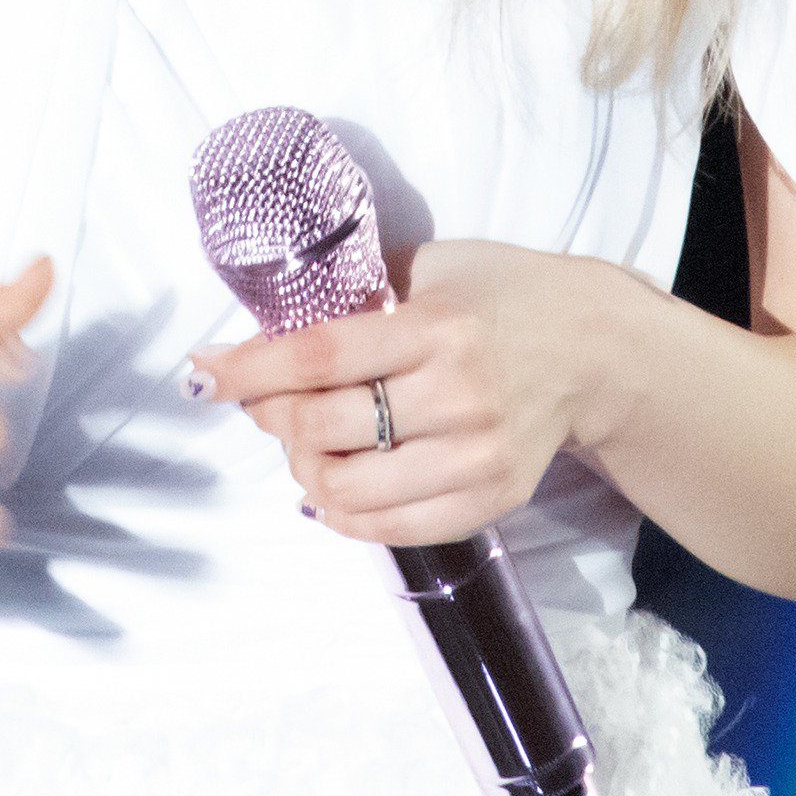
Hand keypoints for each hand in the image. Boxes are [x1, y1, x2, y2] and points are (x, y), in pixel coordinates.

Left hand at [190, 237, 596, 544]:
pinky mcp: (492, 499)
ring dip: (304, 470)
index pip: (318, 356)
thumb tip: (264, 332)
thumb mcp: (431, 266)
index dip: (248, 370)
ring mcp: (477, 457)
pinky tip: (334, 486)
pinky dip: (344, 514)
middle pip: (322, 428)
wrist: (595, 348)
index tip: (200, 373)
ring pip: (347, 490)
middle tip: (263, 402)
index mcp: (437, 327)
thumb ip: (357, 296)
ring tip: (306, 444)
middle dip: (270, 418)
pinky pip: (391, 529)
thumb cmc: (503, 293)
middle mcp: (458, 396)